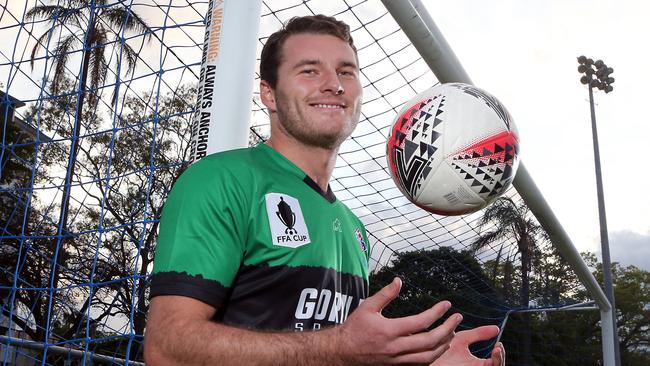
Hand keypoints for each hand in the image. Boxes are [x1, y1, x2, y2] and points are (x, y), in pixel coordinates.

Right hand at [335, 277, 462, 364]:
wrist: (342, 352)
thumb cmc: (354, 328)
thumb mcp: (367, 307)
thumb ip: (385, 294)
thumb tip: (399, 281)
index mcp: (390, 331)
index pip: (421, 322)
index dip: (437, 312)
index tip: (446, 305)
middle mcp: (396, 348)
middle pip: (430, 341)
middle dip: (447, 328)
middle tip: (457, 318)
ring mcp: (397, 359)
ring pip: (428, 356)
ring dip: (443, 344)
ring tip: (451, 333)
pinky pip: (420, 364)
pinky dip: (433, 356)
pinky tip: (438, 347)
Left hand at [430, 326, 504, 365]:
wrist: (425, 360)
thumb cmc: (441, 351)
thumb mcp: (462, 339)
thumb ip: (478, 334)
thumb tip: (496, 328)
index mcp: (478, 364)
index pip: (494, 362)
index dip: (499, 355)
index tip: (498, 344)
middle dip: (500, 359)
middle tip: (498, 347)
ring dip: (497, 362)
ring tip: (495, 351)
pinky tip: (487, 360)